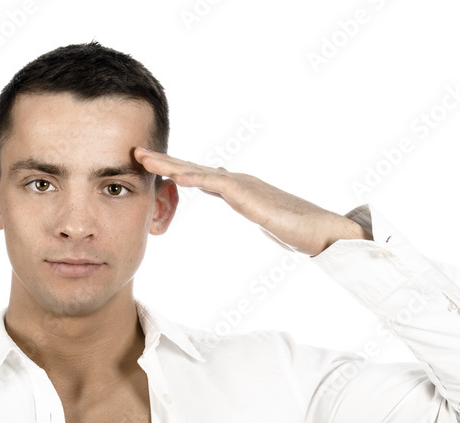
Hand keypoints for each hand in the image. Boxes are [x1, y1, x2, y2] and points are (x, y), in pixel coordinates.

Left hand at [134, 147, 370, 255]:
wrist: (323, 232)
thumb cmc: (297, 228)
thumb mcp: (260, 215)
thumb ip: (242, 202)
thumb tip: (229, 190)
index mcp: (237, 188)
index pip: (198, 176)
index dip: (172, 169)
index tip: (148, 165)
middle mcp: (237, 181)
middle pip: (193, 168)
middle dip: (163, 160)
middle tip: (136, 153)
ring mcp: (243, 186)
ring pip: (199, 172)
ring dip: (170, 165)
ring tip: (144, 159)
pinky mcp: (250, 196)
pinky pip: (217, 185)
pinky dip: (195, 179)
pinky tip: (176, 176)